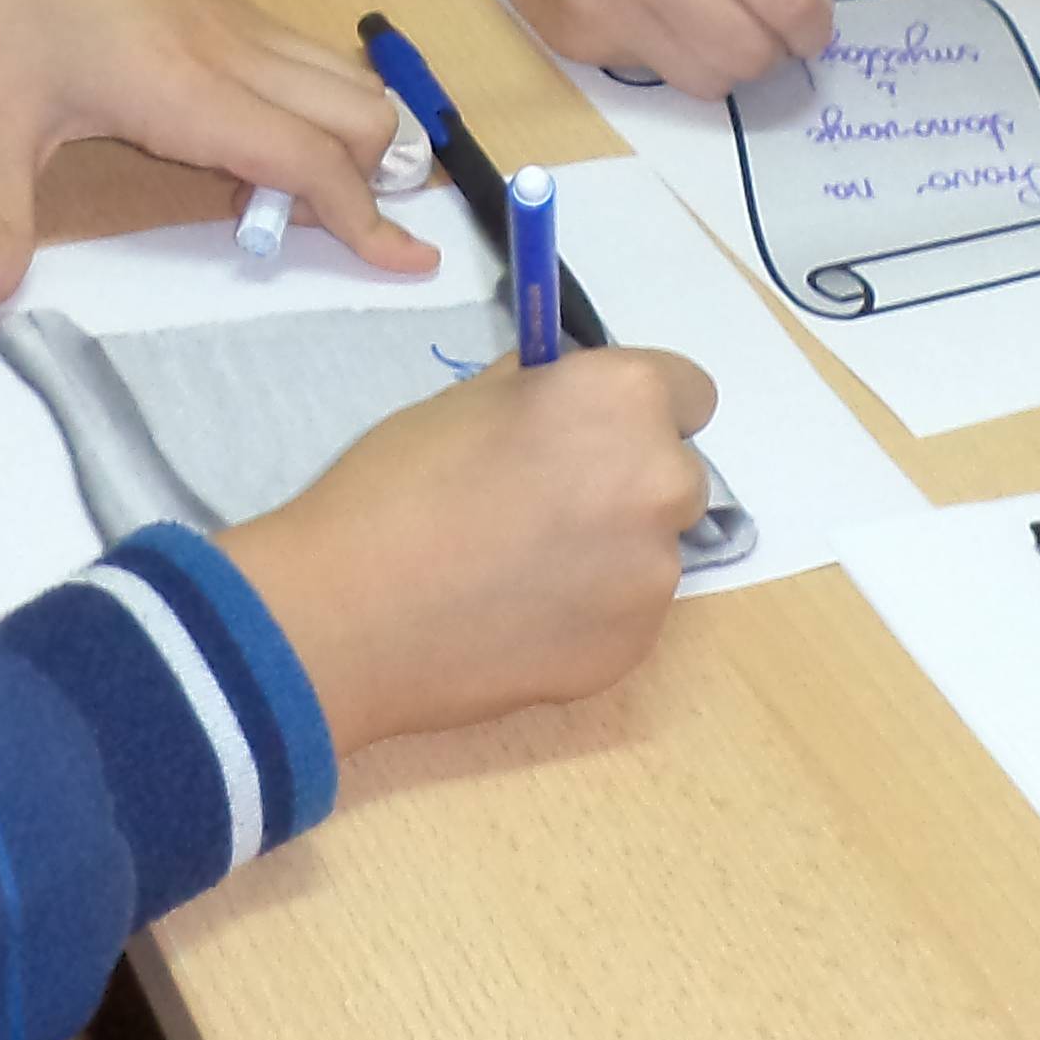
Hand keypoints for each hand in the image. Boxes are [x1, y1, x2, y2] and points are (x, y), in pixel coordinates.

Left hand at [0, 0, 430, 318]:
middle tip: (294, 228)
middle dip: (366, 183)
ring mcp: (240, 20)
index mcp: (189, 92)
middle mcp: (235, 54)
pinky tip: (254, 129)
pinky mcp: (230, 0)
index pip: (311, 163)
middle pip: (363, 118)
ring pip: (349, 79)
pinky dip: (323, 102)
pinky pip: (313, 55)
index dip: (365, 222)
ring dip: (351, 138)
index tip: (412, 264)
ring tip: (284, 187)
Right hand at [217, 345, 716, 753]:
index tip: (594, 429)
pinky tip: (513, 616)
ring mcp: (653, 576)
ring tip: (516, 568)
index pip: (689, 391)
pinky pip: (625, 614)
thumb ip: (544, 394)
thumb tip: (566, 400)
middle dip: (626, 482)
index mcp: (624, 402)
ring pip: (651, 551)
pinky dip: (587, 611)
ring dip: (608, 551)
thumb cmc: (399, 483)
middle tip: (547, 501)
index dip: (639, 409)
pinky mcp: (631, 649)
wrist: (350, 613)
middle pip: (676, 476)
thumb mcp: (470, 399)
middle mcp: (661, 483)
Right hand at [474, 0, 838, 95]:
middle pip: (750, 54)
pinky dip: (670, 52)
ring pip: (707, 82)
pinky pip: (655, 73)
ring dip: (725, 62)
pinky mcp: (574, 41)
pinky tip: (650, 11)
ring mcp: (601, 6)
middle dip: (774, 50)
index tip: (809, 20)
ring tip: (715, 25)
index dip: (813, 21)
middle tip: (768, 30)